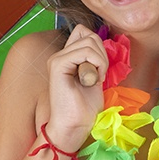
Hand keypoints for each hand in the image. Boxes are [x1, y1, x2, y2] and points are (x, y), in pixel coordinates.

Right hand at [43, 24, 107, 150]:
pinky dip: (97, 63)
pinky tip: (93, 80)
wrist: (73, 127)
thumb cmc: (84, 109)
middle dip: (102, 53)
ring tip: (96, 79)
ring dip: (100, 60)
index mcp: (66, 57)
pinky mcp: (58, 65)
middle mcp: (59, 55)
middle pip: (88, 34)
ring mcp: (57, 59)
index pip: (84, 32)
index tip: (100, 69)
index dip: (98, 47)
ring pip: (89, 40)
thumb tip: (100, 44)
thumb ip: (94, 59)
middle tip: (99, 76)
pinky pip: (85, 51)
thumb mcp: (94, 77)